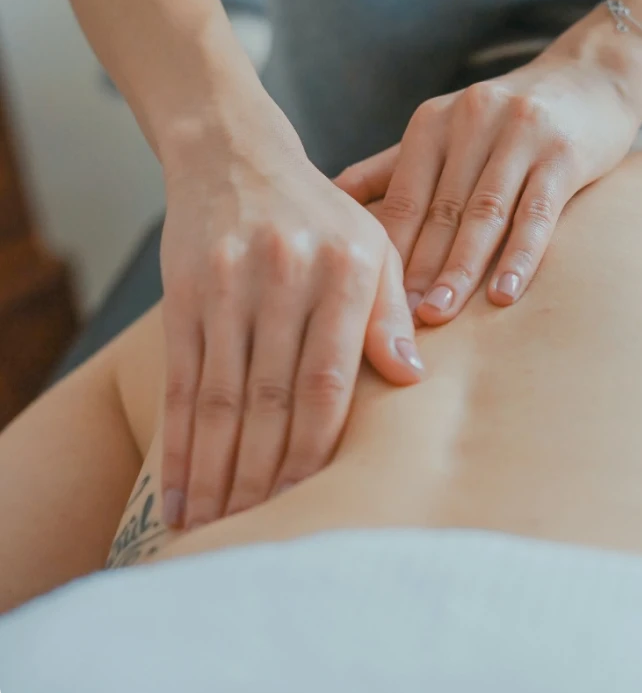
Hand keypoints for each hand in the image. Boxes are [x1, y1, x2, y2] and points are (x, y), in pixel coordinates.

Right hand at [159, 86, 422, 530]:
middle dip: (263, 477)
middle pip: (272, 398)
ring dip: (217, 472)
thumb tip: (411, 380)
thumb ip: (391, 311)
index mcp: (345, 269)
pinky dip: (179, 442)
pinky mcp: (184, 292)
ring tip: (214, 531)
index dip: (317, 449)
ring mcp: (229, 285)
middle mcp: (286, 276)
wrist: (236, 155)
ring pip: (222, 398)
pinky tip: (178, 489)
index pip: (330, 380)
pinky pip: (182, 381)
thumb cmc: (320, 213)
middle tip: (258, 537)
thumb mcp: (373, 245)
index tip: (311, 504)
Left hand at [335, 25, 641, 324]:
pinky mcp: (563, 152)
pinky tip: (504, 294)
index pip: (402, 197)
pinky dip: (520, 255)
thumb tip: (329, 198)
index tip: (369, 301)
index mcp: (432, 123)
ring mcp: (519, 134)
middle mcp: (471, 122)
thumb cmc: (506, 118)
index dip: (386, 251)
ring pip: (484, 214)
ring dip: (460, 269)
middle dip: (417, 269)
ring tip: (440, 314)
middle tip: (398, 322)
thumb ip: (392, 167)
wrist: (590, 76)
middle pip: (439, 210)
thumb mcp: (445, 130)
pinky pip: (537, 212)